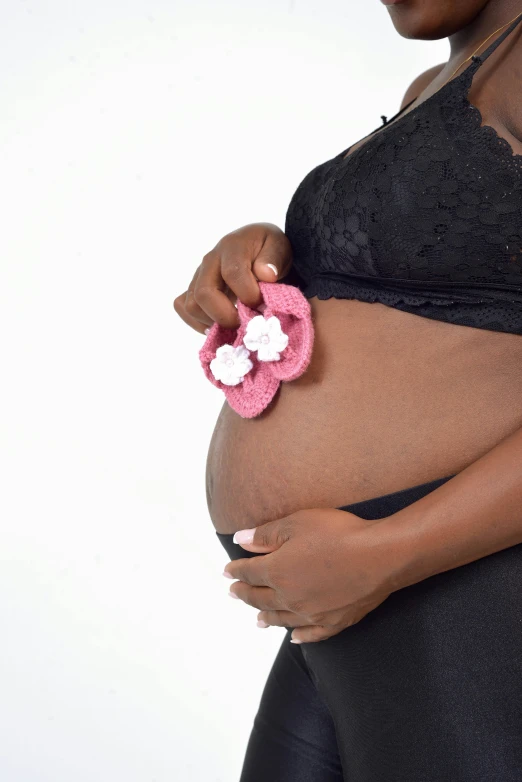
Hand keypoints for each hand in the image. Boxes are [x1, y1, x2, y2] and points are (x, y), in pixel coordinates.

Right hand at [173, 223, 292, 333]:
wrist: (257, 248)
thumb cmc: (268, 250)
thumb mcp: (279, 247)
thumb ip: (274, 259)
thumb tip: (266, 274)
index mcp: (232, 247)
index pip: (232, 274)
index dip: (248, 295)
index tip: (262, 305)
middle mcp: (210, 261)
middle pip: (204, 293)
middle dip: (225, 315)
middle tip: (245, 324)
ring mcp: (198, 276)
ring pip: (191, 305)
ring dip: (213, 322)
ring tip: (235, 325)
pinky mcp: (192, 289)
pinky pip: (183, 308)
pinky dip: (198, 322)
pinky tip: (219, 325)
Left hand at [223, 508, 404, 642]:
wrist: (380, 556)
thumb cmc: (339, 533)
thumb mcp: (296, 524)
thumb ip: (265, 535)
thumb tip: (239, 540)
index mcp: (278, 572)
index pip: (249, 573)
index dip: (236, 571)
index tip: (227, 571)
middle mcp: (290, 597)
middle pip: (260, 598)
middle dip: (245, 594)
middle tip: (234, 593)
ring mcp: (312, 613)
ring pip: (282, 619)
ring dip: (266, 618)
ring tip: (257, 620)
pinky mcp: (334, 622)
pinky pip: (311, 634)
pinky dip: (299, 637)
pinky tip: (293, 638)